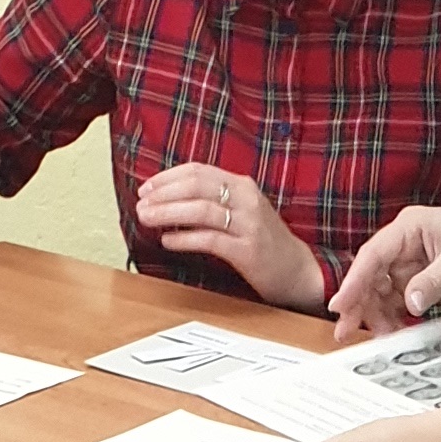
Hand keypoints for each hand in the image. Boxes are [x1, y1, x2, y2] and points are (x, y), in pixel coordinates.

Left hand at [132, 162, 324, 309]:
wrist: (299, 271)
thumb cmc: (265, 242)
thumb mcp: (242, 211)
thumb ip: (213, 201)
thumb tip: (170, 199)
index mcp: (242, 185)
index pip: (198, 171)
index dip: (167, 178)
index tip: (146, 188)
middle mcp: (247, 199)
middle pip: (196, 186)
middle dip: (163, 194)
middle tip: (141, 204)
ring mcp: (249, 224)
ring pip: (200, 210)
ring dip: (168, 213)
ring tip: (147, 219)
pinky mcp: (248, 251)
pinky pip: (210, 239)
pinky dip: (184, 239)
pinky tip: (168, 241)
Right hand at [329, 206, 440, 340]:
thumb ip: (433, 282)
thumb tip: (409, 304)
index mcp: (409, 228)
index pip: (373, 255)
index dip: (353, 281)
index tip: (339, 305)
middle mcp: (404, 244)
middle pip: (371, 276)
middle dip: (359, 304)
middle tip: (346, 331)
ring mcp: (411, 263)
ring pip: (382, 293)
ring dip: (379, 315)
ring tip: (382, 337)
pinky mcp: (421, 281)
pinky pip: (400, 302)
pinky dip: (396, 318)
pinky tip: (396, 333)